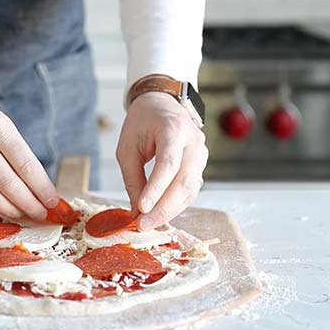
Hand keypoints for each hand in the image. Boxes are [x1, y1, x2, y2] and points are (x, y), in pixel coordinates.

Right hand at [0, 71, 58, 219]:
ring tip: (23, 216)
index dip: (41, 188)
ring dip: (9, 210)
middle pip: (8, 184)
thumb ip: (17, 153)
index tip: (53, 202)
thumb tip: (38, 188)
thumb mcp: (1, 122)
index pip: (25, 165)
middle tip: (41, 215)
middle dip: (29, 204)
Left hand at [116, 91, 207, 229]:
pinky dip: (176, 205)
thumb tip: (136, 212)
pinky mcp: (201, 165)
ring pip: (190, 189)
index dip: (156, 189)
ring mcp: (201, 153)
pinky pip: (190, 190)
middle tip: (144, 225)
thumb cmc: (142, 123)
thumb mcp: (127, 147)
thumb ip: (133, 179)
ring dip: (170, 210)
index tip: (141, 209)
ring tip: (149, 224)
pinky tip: (160, 215)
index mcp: (173, 129)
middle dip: (163, 208)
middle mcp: (193, 141)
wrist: (162, 104)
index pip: (168, 163)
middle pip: (183, 181)